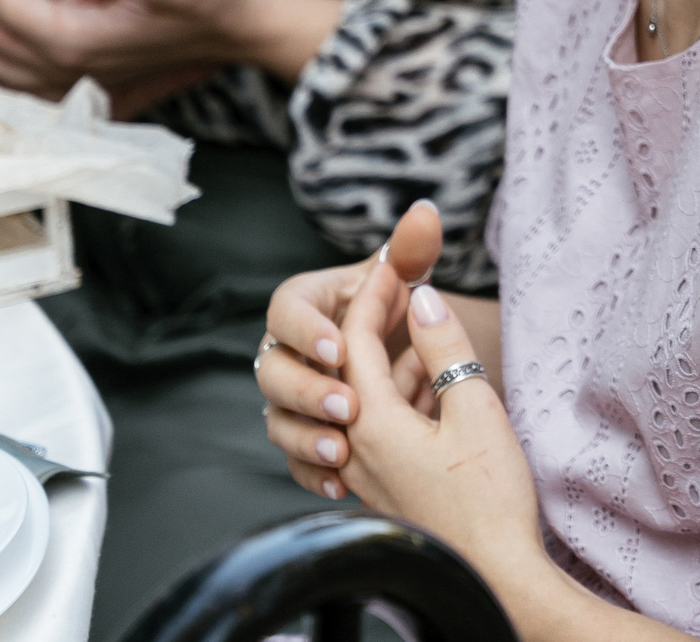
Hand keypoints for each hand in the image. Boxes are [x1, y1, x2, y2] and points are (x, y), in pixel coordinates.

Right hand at [260, 200, 444, 499]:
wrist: (401, 348)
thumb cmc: (396, 304)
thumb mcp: (406, 277)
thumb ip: (411, 250)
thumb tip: (425, 211)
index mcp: (302, 306)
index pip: (285, 311)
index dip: (306, 330)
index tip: (339, 347)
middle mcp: (285, 352)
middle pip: (274, 373)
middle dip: (308, 391)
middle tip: (350, 406)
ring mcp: (289, 398)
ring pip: (278, 421)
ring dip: (306, 438)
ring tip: (343, 454)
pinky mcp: (302, 435)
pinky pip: (294, 461)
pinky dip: (314, 475)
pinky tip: (342, 487)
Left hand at [336, 250, 547, 585]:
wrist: (493, 575)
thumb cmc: (490, 499)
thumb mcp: (475, 410)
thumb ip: (443, 351)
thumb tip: (422, 301)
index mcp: (372, 424)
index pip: (358, 341)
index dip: (376, 294)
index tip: (398, 263)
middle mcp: (355, 448)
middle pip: (350, 366)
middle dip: (373, 320)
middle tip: (401, 285)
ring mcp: (365, 473)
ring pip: (361, 398)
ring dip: (386, 359)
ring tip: (418, 331)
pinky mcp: (382, 490)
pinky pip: (373, 428)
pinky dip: (393, 397)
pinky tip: (425, 389)